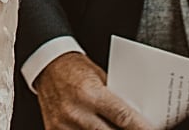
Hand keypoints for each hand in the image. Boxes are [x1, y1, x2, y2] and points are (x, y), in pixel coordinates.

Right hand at [34, 52, 151, 129]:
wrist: (46, 65)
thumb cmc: (75, 69)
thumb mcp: (101, 78)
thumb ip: (116, 99)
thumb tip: (137, 117)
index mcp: (90, 94)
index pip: (123, 117)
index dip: (141, 128)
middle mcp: (76, 112)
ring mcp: (64, 125)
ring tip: (115, 128)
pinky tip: (96, 128)